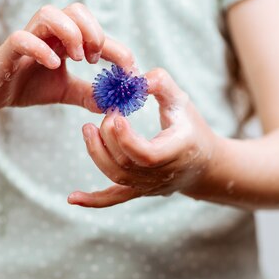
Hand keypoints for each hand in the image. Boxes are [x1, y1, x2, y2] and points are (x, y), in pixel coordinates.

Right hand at [0, 3, 133, 112]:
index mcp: (64, 38)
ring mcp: (28, 37)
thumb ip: (89, 94)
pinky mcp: (8, 50)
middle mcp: (48, 32)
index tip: (129, 70)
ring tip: (78, 58)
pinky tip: (53, 64)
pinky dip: (40, 48)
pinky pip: (23, 38)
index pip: (95, 31)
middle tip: (96, 60)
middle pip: (76, 10)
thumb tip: (115, 103)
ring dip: (71, 33)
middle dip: (94, 32)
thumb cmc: (26, 84)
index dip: (116, 47)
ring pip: (50, 14)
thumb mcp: (64, 91)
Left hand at [68, 68, 217, 207]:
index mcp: (178, 151)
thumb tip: (135, 77)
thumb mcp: (182, 101)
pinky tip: (72, 198)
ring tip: (87, 129)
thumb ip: (160, 84)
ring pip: (117, 178)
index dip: (126, 139)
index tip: (116, 115)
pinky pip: (115, 199)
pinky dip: (93, 200)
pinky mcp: (139, 191)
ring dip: (97, 154)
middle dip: (108, 138)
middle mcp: (163, 174)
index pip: (147, 155)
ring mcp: (150, 186)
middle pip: (126, 165)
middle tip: (106, 113)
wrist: (205, 164)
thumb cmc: (192, 128)